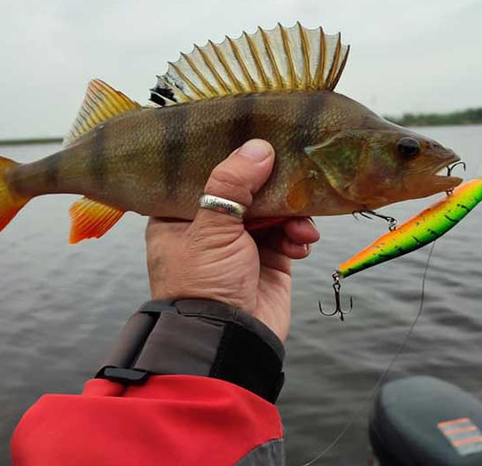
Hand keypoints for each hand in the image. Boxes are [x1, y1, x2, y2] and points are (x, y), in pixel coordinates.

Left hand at [145, 139, 319, 341]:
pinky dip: (298, 236)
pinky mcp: (270, 262)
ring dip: (292, 216)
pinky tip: (302, 244)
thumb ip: (232, 184)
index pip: (205, 176)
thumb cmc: (203, 285)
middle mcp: (209, 228)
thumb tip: (258, 147)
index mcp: (179, 218)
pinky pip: (289, 236)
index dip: (230, 160)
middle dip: (272, 189)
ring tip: (301, 228)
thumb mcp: (211, 229)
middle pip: (245, 191)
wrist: (228, 341)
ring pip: (273, 212)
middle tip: (292, 179)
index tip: (257, 139)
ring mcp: (241, 245)